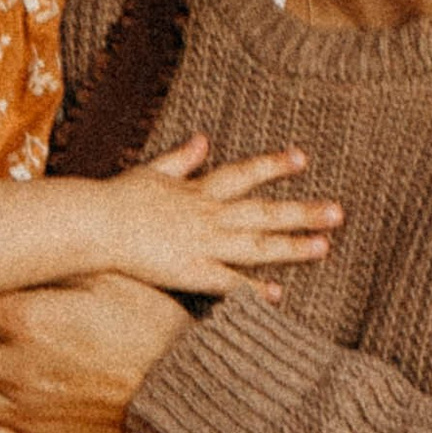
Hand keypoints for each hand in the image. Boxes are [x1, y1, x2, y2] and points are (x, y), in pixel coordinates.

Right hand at [98, 133, 339, 297]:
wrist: (93, 222)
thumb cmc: (114, 198)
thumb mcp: (151, 171)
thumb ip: (181, 158)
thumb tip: (205, 138)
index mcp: (198, 191)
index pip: (244, 174)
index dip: (274, 167)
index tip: (302, 159)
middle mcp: (208, 215)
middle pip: (263, 212)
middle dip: (302, 211)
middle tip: (338, 212)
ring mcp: (203, 244)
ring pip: (256, 245)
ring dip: (292, 246)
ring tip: (324, 247)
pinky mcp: (191, 271)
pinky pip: (229, 282)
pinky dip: (253, 289)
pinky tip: (278, 295)